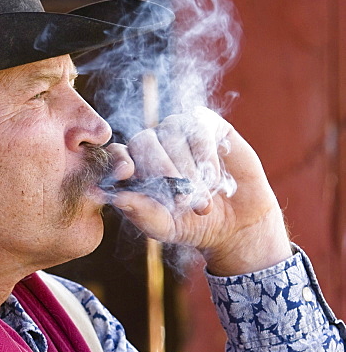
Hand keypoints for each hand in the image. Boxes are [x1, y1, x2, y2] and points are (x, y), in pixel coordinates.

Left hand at [105, 107, 291, 275]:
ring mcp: (178, 131)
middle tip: (183, 201)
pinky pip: (198, 125)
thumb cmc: (191, 225)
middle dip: (162, 171)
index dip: (118, 160)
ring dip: (188, 169)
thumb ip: (141, 213)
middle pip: (144, 141)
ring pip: (172, 133)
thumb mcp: (165, 227)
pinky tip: (213, 179)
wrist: (235, 224)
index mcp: (133, 167)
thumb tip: (115, 198)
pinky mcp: (206, 124)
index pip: (116, 154)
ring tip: (202, 200)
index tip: (126, 172)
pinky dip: (205, 153)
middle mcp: (153, 144)